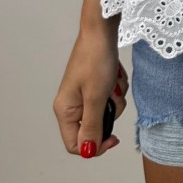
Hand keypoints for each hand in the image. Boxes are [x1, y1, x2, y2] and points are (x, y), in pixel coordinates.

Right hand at [53, 24, 128, 158]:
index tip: (114, 138)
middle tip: (112, 96)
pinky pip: (110, 97)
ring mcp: (83, 95)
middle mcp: (71, 105)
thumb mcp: (96, 97)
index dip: (95, 146)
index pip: (76, 144)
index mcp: (65, 111)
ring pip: (106, 111)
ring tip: (113, 81)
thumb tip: (88, 151)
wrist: (101, 31)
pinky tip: (115, 74)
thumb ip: (92, 126)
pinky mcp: (95, 85)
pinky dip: (116, 87)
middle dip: (109, 113)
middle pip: (94, 127)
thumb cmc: (95, 60)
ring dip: (115, 97)